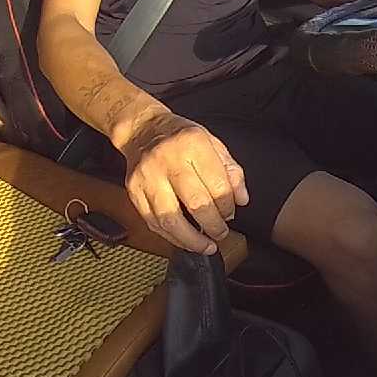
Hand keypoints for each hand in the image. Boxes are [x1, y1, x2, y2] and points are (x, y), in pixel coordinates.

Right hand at [120, 111, 248, 254]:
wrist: (141, 130)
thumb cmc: (180, 138)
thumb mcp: (212, 143)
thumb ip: (231, 171)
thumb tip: (241, 199)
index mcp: (192, 144)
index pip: (217, 185)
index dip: (227, 206)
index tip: (230, 213)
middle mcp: (167, 159)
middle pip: (196, 204)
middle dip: (213, 225)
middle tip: (221, 233)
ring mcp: (148, 177)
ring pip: (171, 219)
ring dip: (192, 240)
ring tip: (206, 246)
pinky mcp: (134, 192)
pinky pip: (154, 223)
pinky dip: (172, 237)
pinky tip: (185, 240)